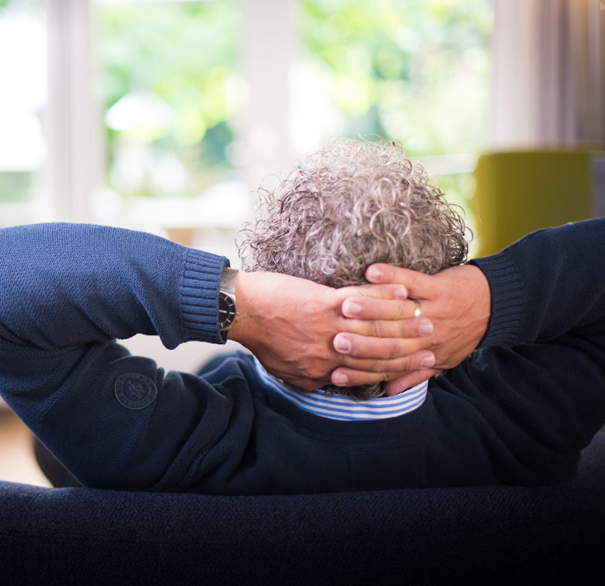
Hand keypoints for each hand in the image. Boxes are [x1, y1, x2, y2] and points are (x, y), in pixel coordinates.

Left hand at [228, 271, 436, 390]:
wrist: (240, 312)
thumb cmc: (261, 340)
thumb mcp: (288, 372)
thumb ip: (314, 378)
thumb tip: (332, 382)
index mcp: (324, 370)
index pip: (369, 373)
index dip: (397, 370)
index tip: (419, 363)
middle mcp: (332, 353)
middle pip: (380, 352)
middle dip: (410, 347)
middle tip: (433, 340)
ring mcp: (329, 327)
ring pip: (376, 328)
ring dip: (405, 321)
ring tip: (425, 315)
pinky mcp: (324, 303)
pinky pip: (362, 301)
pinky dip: (384, 296)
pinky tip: (402, 290)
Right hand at [331, 263, 490, 394]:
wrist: (499, 306)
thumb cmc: (465, 333)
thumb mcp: (443, 360)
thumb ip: (413, 375)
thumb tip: (386, 392)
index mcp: (425, 355)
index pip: (388, 367)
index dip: (360, 371)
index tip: (334, 372)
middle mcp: (428, 337)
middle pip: (389, 341)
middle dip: (360, 341)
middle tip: (334, 341)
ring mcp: (433, 311)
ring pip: (397, 313)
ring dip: (371, 308)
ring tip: (345, 306)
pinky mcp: (439, 288)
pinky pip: (413, 281)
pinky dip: (392, 276)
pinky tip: (371, 272)